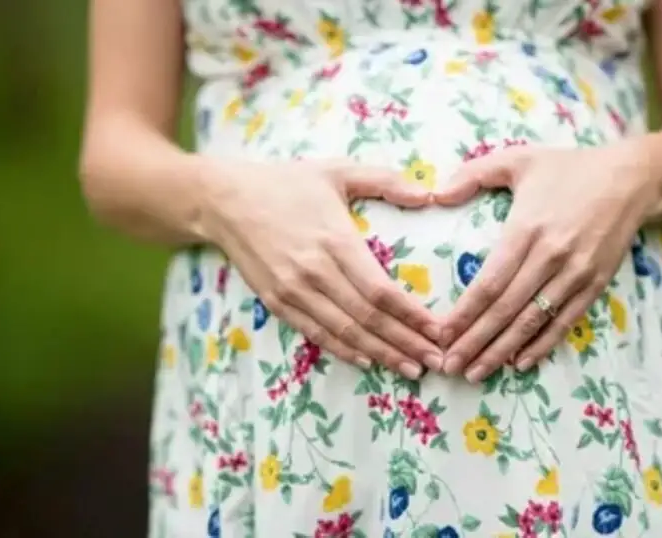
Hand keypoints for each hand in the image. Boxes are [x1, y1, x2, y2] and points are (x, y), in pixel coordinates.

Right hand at [199, 158, 444, 377]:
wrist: (223, 200)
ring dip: (380, 354)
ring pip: (344, 332)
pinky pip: (316, 334)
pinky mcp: (276, 303)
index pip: (380, 289)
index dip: (411, 315)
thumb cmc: (286, 183)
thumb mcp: (336, 171)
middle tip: (436, 361)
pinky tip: (368, 361)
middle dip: (405, 342)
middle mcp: (314, 271)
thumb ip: (384, 181)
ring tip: (411, 369)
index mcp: (335, 240)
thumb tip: (428, 196)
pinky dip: (344, 351)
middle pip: (368, 318)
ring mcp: (293, 291)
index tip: (438, 330)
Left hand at [432, 141, 659, 382]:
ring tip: (475, 373)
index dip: (464, 313)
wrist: (631, 178)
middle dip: (475, 341)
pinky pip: (564, 322)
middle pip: (506, 310)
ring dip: (502, 351)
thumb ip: (473, 174)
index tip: (442, 334)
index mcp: (527, 229)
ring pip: (532, 322)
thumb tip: (434, 196)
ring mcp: (575, 274)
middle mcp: (551, 256)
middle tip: (449, 365)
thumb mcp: (518, 159)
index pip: (489, 282)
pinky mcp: (595, 284)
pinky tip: (520, 363)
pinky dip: (542, 345)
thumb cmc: (568, 168)